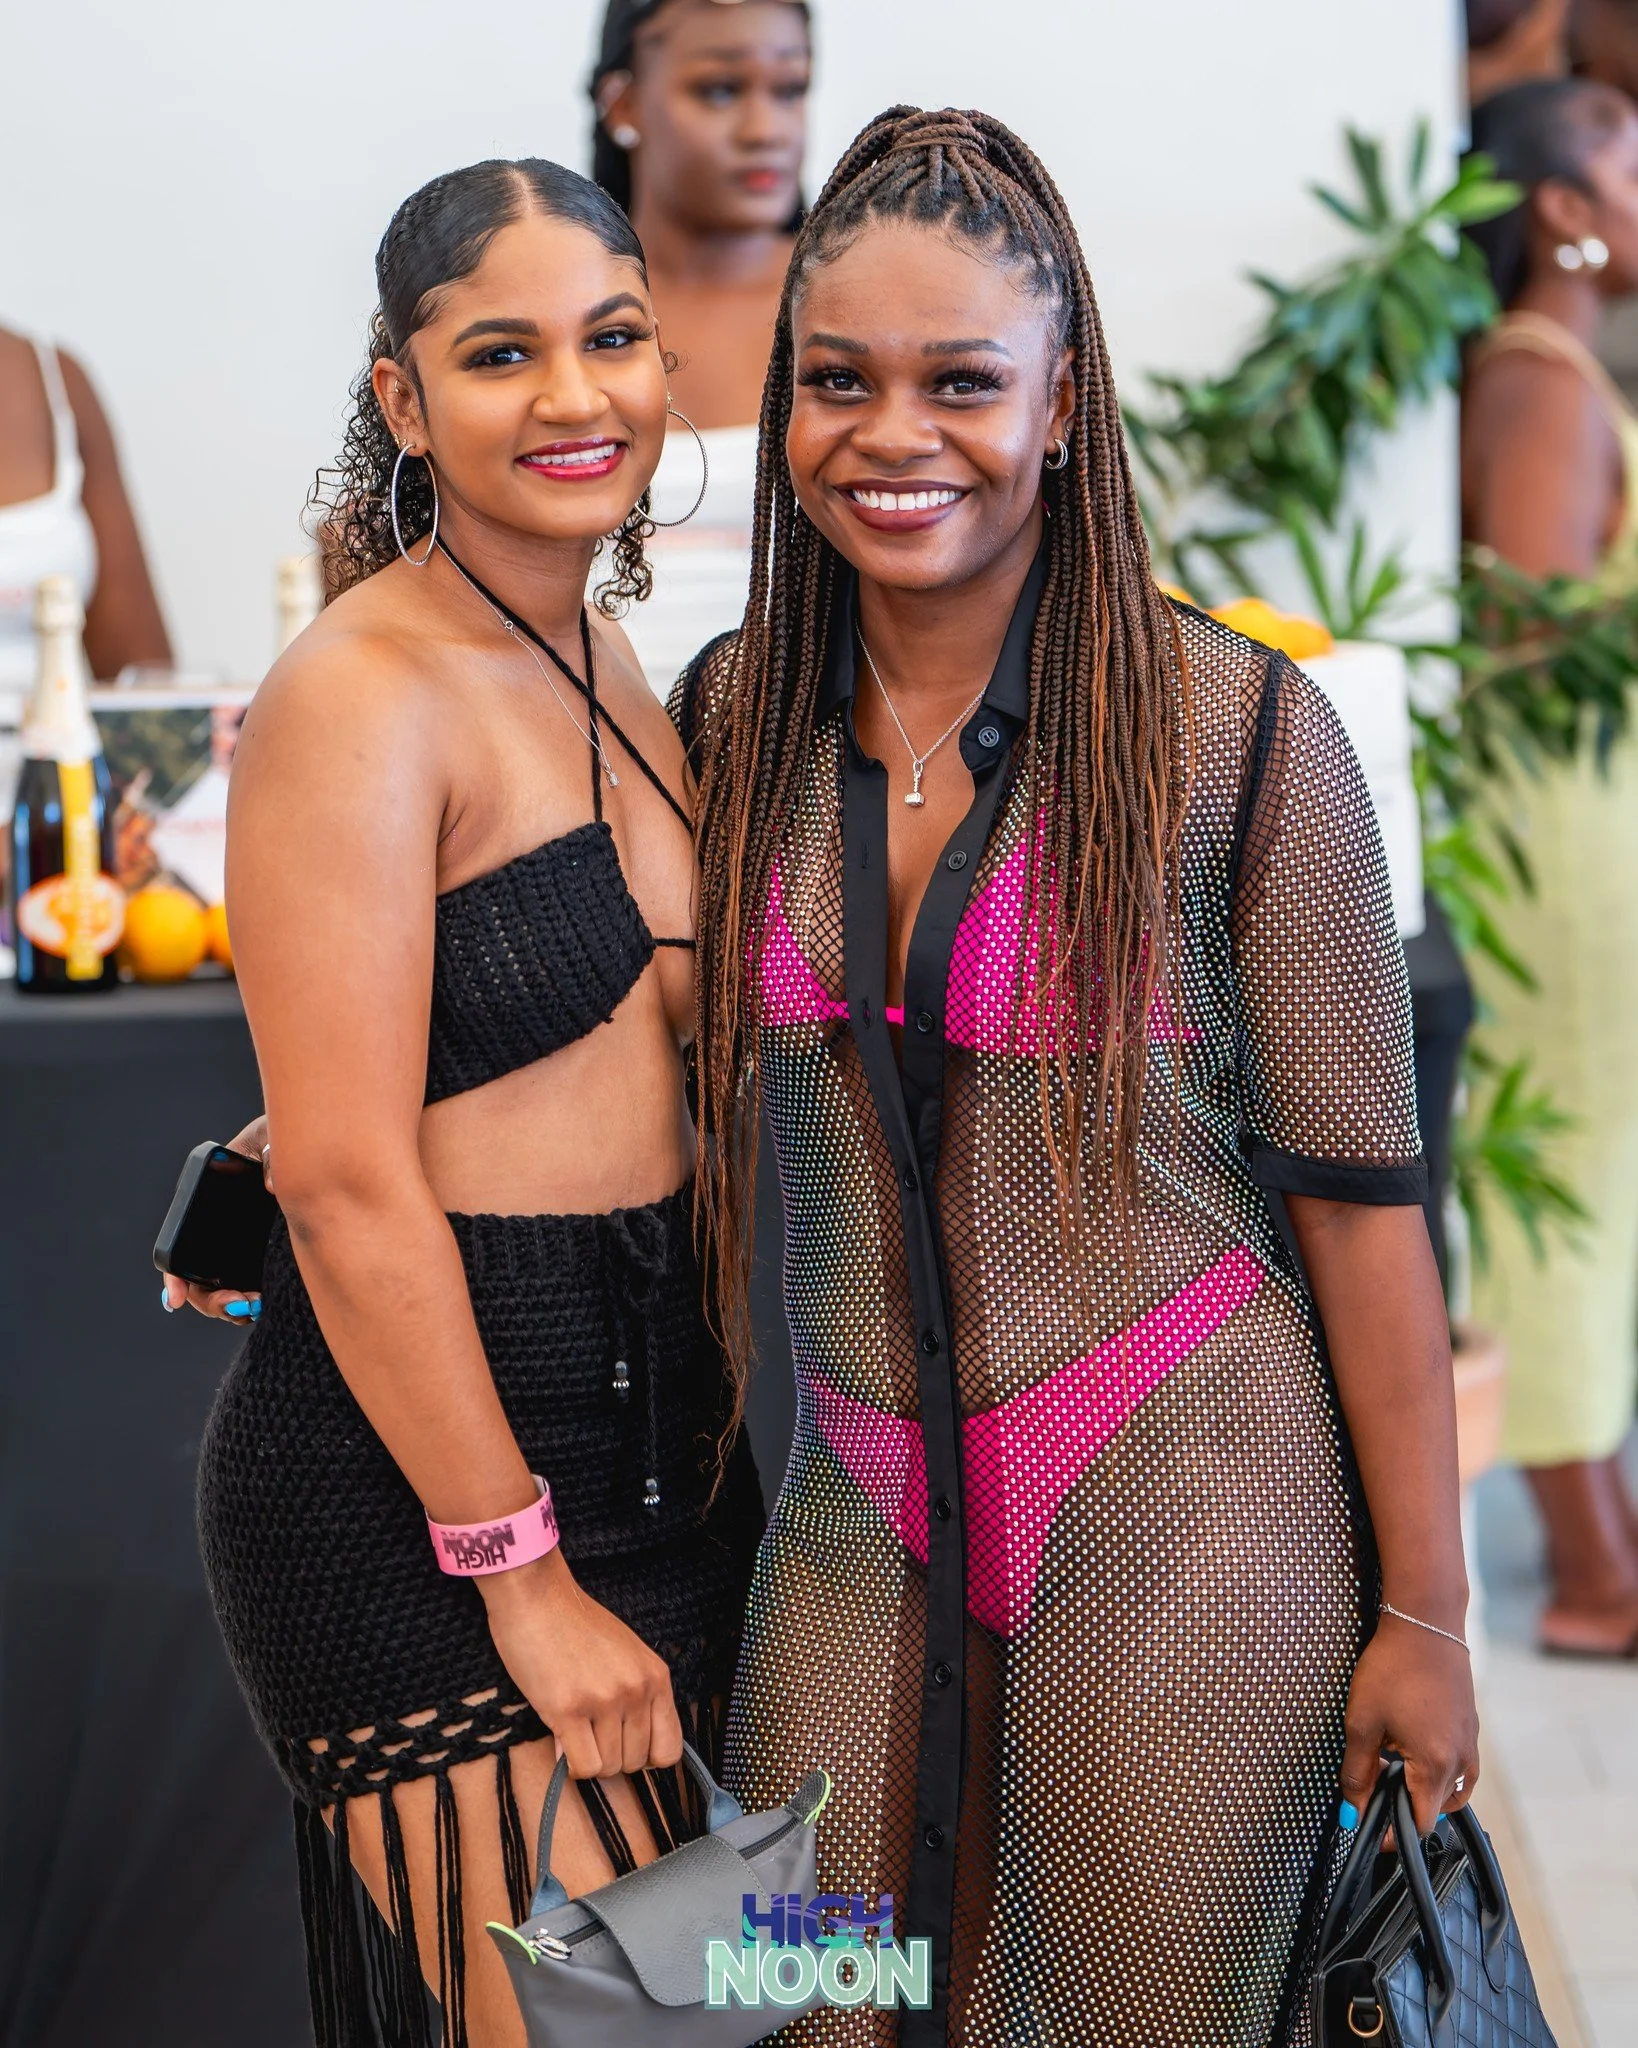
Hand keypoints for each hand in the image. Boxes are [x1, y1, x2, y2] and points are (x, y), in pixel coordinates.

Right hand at [159, 1115, 269, 1321]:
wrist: (313, 1145)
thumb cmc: (282, 1136)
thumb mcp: (270, 1134)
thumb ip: (267, 1152)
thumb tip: (272, 1186)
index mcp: (206, 1202)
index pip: (178, 1245)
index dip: (175, 1276)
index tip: (176, 1299)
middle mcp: (217, 1229)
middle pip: (199, 1279)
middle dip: (211, 1300)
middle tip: (238, 1305)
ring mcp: (241, 1247)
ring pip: (223, 1289)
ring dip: (230, 1307)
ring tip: (253, 1307)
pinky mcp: (266, 1256)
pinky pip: (252, 1288)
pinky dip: (252, 1304)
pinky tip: (265, 1305)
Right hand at [481, 1549, 683, 1780]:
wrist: (536, 1595)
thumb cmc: (575, 1623)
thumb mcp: (622, 1654)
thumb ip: (630, 1699)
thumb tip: (616, 1752)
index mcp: (655, 1675)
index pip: (670, 1747)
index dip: (646, 1756)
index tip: (624, 1746)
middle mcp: (637, 1690)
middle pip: (636, 1762)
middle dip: (612, 1757)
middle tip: (590, 1734)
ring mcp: (605, 1700)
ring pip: (608, 1768)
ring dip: (588, 1759)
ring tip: (573, 1729)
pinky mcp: (568, 1709)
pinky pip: (583, 1767)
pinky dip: (571, 1764)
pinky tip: (561, 1739)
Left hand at [1340, 1610, 1479, 1838]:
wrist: (1425, 1624)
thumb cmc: (1391, 1669)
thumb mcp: (1362, 1722)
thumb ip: (1357, 1771)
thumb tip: (1352, 1811)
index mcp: (1436, 1766)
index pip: (1420, 1823)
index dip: (1395, 1833)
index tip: (1373, 1829)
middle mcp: (1461, 1761)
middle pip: (1436, 1808)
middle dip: (1404, 1806)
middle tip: (1373, 1785)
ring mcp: (1470, 1744)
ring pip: (1450, 1789)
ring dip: (1422, 1788)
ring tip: (1390, 1764)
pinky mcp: (1470, 1727)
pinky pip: (1459, 1766)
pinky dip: (1437, 1769)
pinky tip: (1411, 1746)